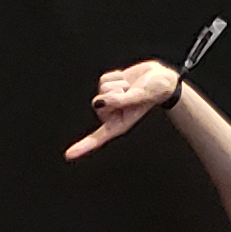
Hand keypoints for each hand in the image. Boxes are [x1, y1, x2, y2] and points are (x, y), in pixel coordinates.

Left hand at [64, 59, 181, 160]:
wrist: (161, 78)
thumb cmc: (156, 91)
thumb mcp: (140, 97)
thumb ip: (121, 100)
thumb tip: (99, 101)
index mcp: (119, 124)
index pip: (98, 138)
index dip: (83, 146)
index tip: (69, 155)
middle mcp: (112, 114)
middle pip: (98, 103)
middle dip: (115, 92)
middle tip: (130, 92)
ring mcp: (109, 101)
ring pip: (101, 88)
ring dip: (118, 83)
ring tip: (131, 86)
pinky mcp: (108, 87)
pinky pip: (104, 78)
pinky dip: (117, 75)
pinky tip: (126, 79)